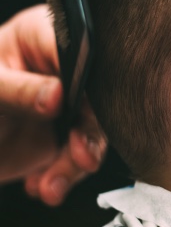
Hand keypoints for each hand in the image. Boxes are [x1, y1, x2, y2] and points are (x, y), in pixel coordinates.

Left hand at [0, 5, 105, 204]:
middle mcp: (66, 72)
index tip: (72, 109)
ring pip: (91, 134)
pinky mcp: (62, 136)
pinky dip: (61, 178)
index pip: (83, 55)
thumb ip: (17, 90)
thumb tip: (57, 96)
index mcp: (48, 40)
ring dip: (75, 166)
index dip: (87, 84)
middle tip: (81, 158)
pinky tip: (38, 184)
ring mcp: (67, 106)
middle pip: (96, 99)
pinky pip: (76, 158)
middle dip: (90, 135)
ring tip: (52, 187)